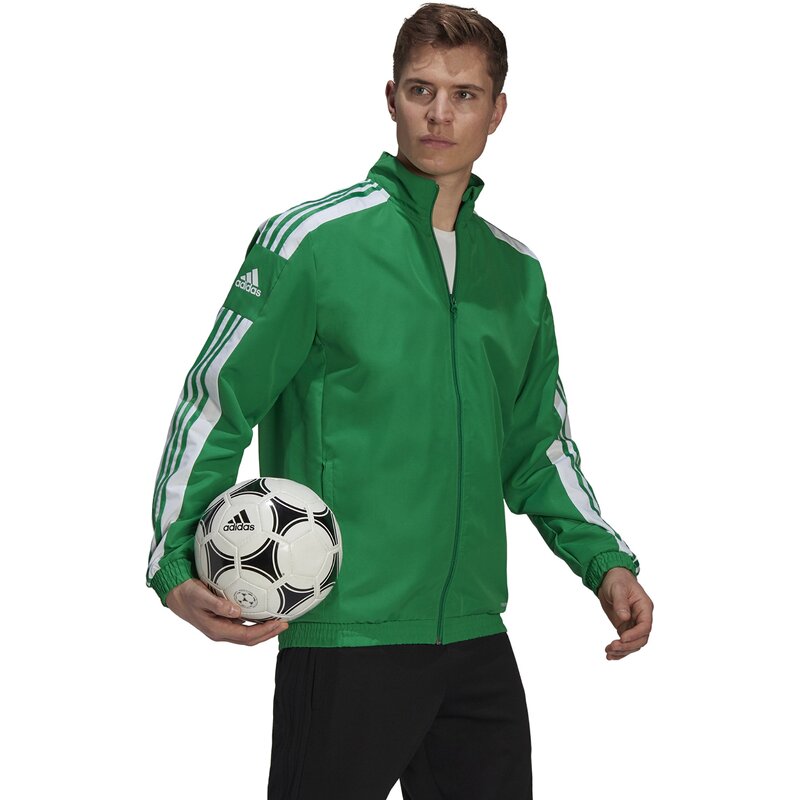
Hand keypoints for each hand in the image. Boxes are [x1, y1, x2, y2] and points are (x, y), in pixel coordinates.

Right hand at [166, 578, 288, 644]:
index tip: (279, 623)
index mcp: (217, 630)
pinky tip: (265, 612)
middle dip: (269, 633)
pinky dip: (256, 621)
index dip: (264, 632)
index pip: (246, 635)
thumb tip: (236, 611)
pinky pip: (243, 624)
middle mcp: (222, 631)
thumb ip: (217, 604)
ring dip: (264, 629)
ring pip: (248, 632)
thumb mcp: (199, 596)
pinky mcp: (224, 620)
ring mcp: (223, 626)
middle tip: (286, 623)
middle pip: (250, 638)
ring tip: (280, 619)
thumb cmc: (187, 594)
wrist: (176, 595)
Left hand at [597, 567, 652, 659]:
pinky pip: (626, 642)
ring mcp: (634, 624)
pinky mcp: (625, 627)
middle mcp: (642, 617)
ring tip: (608, 653)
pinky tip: (610, 656)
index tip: (621, 638)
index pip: (645, 626)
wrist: (610, 578)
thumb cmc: (616, 580)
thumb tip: (625, 618)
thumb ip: (621, 602)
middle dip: (628, 645)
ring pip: (634, 644)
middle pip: (641, 639)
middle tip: (612, 647)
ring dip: (623, 651)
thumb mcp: (617, 588)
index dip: (635, 634)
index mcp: (644, 607)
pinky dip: (619, 650)